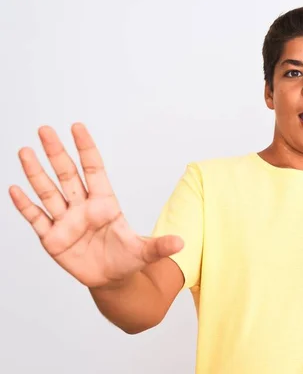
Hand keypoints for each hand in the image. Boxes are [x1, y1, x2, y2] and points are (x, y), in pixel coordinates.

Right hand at [9, 123, 182, 288]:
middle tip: (45, 129)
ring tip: (25, 151)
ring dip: (36, 173)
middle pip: (67, 175)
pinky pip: (36, 218)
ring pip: (48, 192)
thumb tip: (182, 244)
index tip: (77, 127)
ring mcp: (66, 221)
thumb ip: (160, 246)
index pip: (94, 169)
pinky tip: (14, 188)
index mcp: (105, 203)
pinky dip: (25, 205)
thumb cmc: (127, 258)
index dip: (86, 148)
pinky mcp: (52, 238)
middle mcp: (83, 207)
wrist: (111, 279)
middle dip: (56, 152)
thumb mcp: (145, 252)